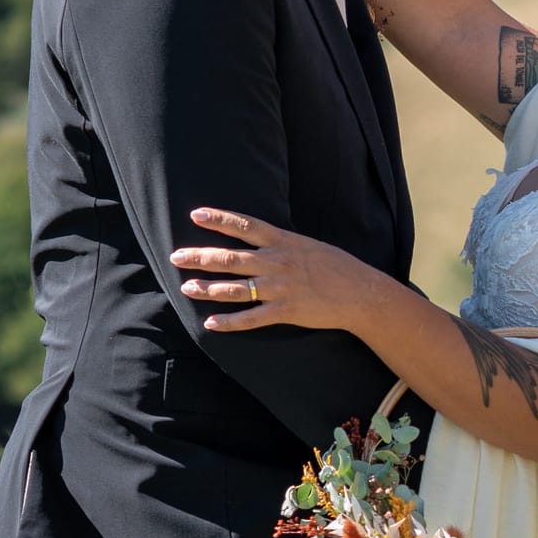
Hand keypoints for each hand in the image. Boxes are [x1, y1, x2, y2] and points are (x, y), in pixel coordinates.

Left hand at [171, 208, 381, 333]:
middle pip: (230, 258)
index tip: (196, 214)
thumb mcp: (309, 246)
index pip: (245, 226)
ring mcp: (280, 288)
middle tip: (176, 256)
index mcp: (284, 242)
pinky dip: (229, 322)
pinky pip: (251, 318)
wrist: (361, 293)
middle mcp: (278, 262)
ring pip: (235, 288)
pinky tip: (211, 323)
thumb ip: (282, 243)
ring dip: (208, 288)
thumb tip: (259, 240)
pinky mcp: (286, 312)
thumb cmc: (338, 267)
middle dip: (200, 257)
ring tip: (187, 287)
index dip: (219, 219)